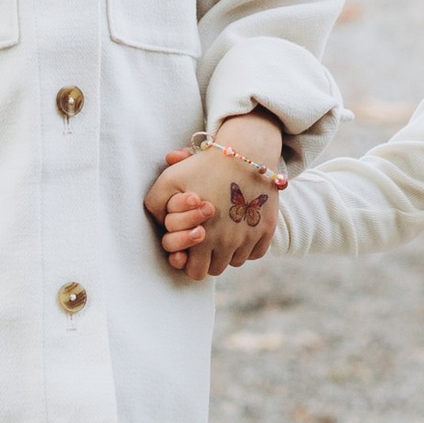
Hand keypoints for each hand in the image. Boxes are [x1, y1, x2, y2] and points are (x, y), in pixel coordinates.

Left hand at [144, 130, 282, 279]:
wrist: (245, 150)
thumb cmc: (205, 166)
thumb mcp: (170, 180)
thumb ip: (156, 204)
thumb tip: (161, 223)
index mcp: (201, 237)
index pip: (195, 272)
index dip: (190, 262)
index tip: (192, 248)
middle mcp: (227, 243)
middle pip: (216, 269)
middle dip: (209, 258)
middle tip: (206, 241)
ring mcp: (249, 237)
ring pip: (236, 261)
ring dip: (229, 252)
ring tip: (223, 231)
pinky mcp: (267, 230)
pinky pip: (256, 253)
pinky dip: (248, 246)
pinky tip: (240, 228)